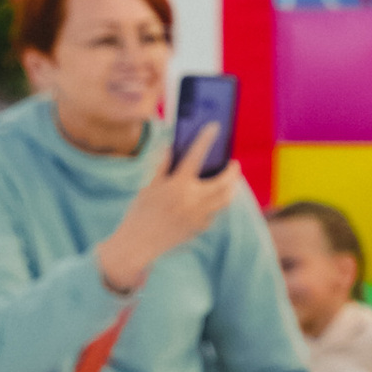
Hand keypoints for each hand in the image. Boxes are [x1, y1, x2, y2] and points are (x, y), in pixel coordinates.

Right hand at [96, 126, 239, 292]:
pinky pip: (216, 213)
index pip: (195, 156)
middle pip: (224, 182)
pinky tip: (214, 199)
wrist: (138, 245)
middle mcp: (192, 200)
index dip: (205, 139)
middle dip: (233, 171)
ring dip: (231, 188)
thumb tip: (171, 146)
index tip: (215, 126)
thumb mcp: (148, 186)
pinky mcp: (200, 228)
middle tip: (234, 164)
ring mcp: (199, 216)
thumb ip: (162, 166)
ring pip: (226, 199)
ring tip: (230, 180)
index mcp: (177, 185)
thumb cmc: (139, 213)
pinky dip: (218, 204)